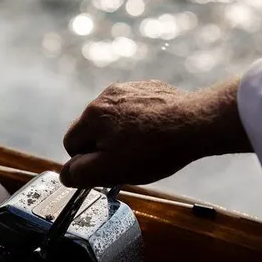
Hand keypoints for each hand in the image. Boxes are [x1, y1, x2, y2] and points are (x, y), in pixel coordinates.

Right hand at [60, 79, 250, 187]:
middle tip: (128, 160)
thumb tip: (65, 175)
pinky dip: (140, 121)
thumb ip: (82, 173)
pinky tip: (157, 132)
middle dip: (104, 145)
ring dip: (122, 132)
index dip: (86, 161)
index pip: (71, 143)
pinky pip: (134, 108)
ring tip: (145, 146)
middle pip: (92, 128)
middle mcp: (105, 96)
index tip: (108, 168)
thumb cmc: (153, 150)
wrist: (196, 123)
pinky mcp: (150, 87)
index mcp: (92, 116)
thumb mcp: (112, 170)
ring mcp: (129, 88)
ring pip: (113, 117)